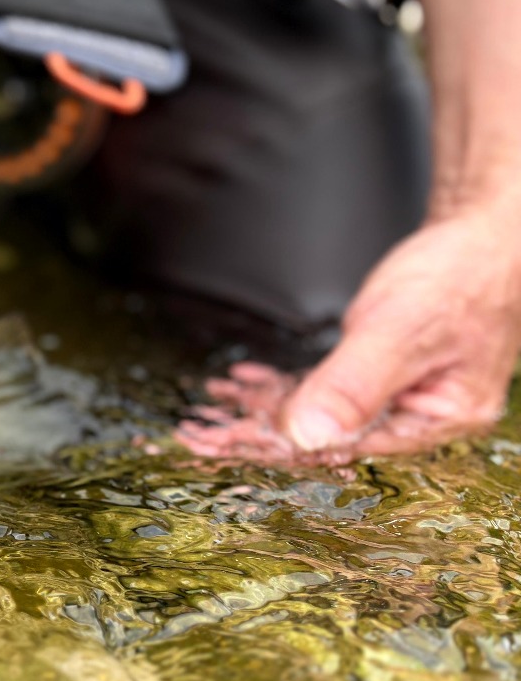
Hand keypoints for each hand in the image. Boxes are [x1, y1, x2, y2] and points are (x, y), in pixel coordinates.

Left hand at [178, 212, 520, 460]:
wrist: (484, 235)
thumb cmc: (459, 275)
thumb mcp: (400, 331)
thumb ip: (353, 384)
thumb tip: (307, 436)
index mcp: (433, 420)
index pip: (339, 444)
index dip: (277, 445)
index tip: (223, 443)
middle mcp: (414, 415)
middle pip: (321, 435)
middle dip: (256, 435)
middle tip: (196, 437)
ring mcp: (395, 395)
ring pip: (314, 412)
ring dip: (257, 411)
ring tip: (204, 418)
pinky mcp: (378, 372)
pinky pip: (320, 387)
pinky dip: (279, 385)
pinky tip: (241, 383)